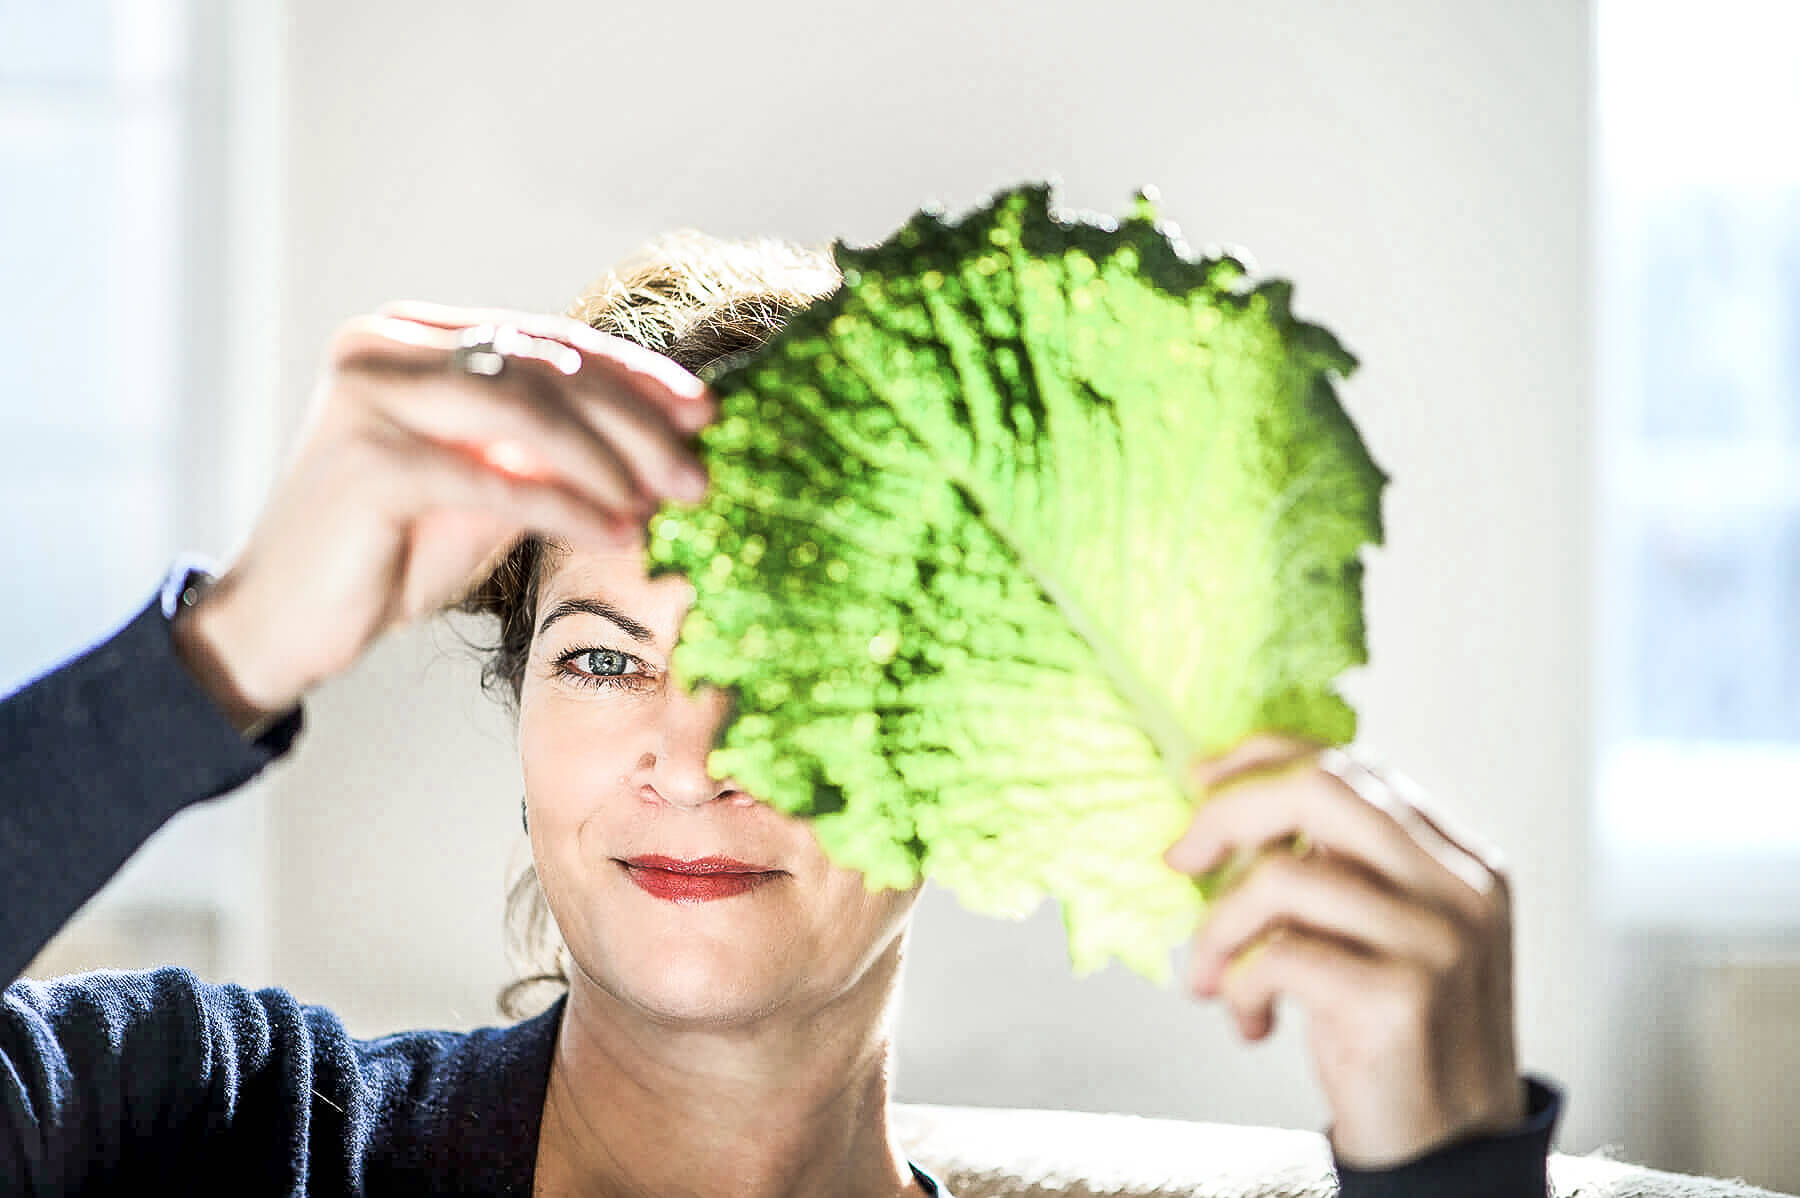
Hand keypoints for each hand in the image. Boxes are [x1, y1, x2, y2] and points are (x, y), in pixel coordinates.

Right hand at [172, 302, 714, 724]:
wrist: (285, 623)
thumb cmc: (392, 552)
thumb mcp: (489, 484)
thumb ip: (553, 448)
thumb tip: (666, 440)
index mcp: (417, 335)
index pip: (548, 342)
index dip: (635, 375)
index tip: (705, 412)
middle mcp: (386, 345)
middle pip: (544, 367)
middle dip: (636, 418)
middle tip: (701, 467)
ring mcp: (370, 395)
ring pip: (523, 408)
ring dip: (610, 458)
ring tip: (667, 500)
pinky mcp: (366, 461)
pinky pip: (492, 477)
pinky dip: (565, 504)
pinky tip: (619, 531)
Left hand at [1163, 735, 1523, 1167]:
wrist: (1451, 1152)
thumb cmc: (1392, 1036)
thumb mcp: (1378, 934)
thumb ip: (1336, 868)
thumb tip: (1222, 807)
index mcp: (1456, 857)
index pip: (1347, 764)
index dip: (1259, 760)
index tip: (1198, 787)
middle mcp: (1459, 886)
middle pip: (1319, 786)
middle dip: (1226, 813)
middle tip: (1179, 860)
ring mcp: (1437, 942)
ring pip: (1281, 876)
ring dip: (1216, 930)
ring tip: (1208, 977)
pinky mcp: (1402, 1000)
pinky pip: (1277, 955)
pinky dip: (1238, 984)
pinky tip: (1252, 1024)